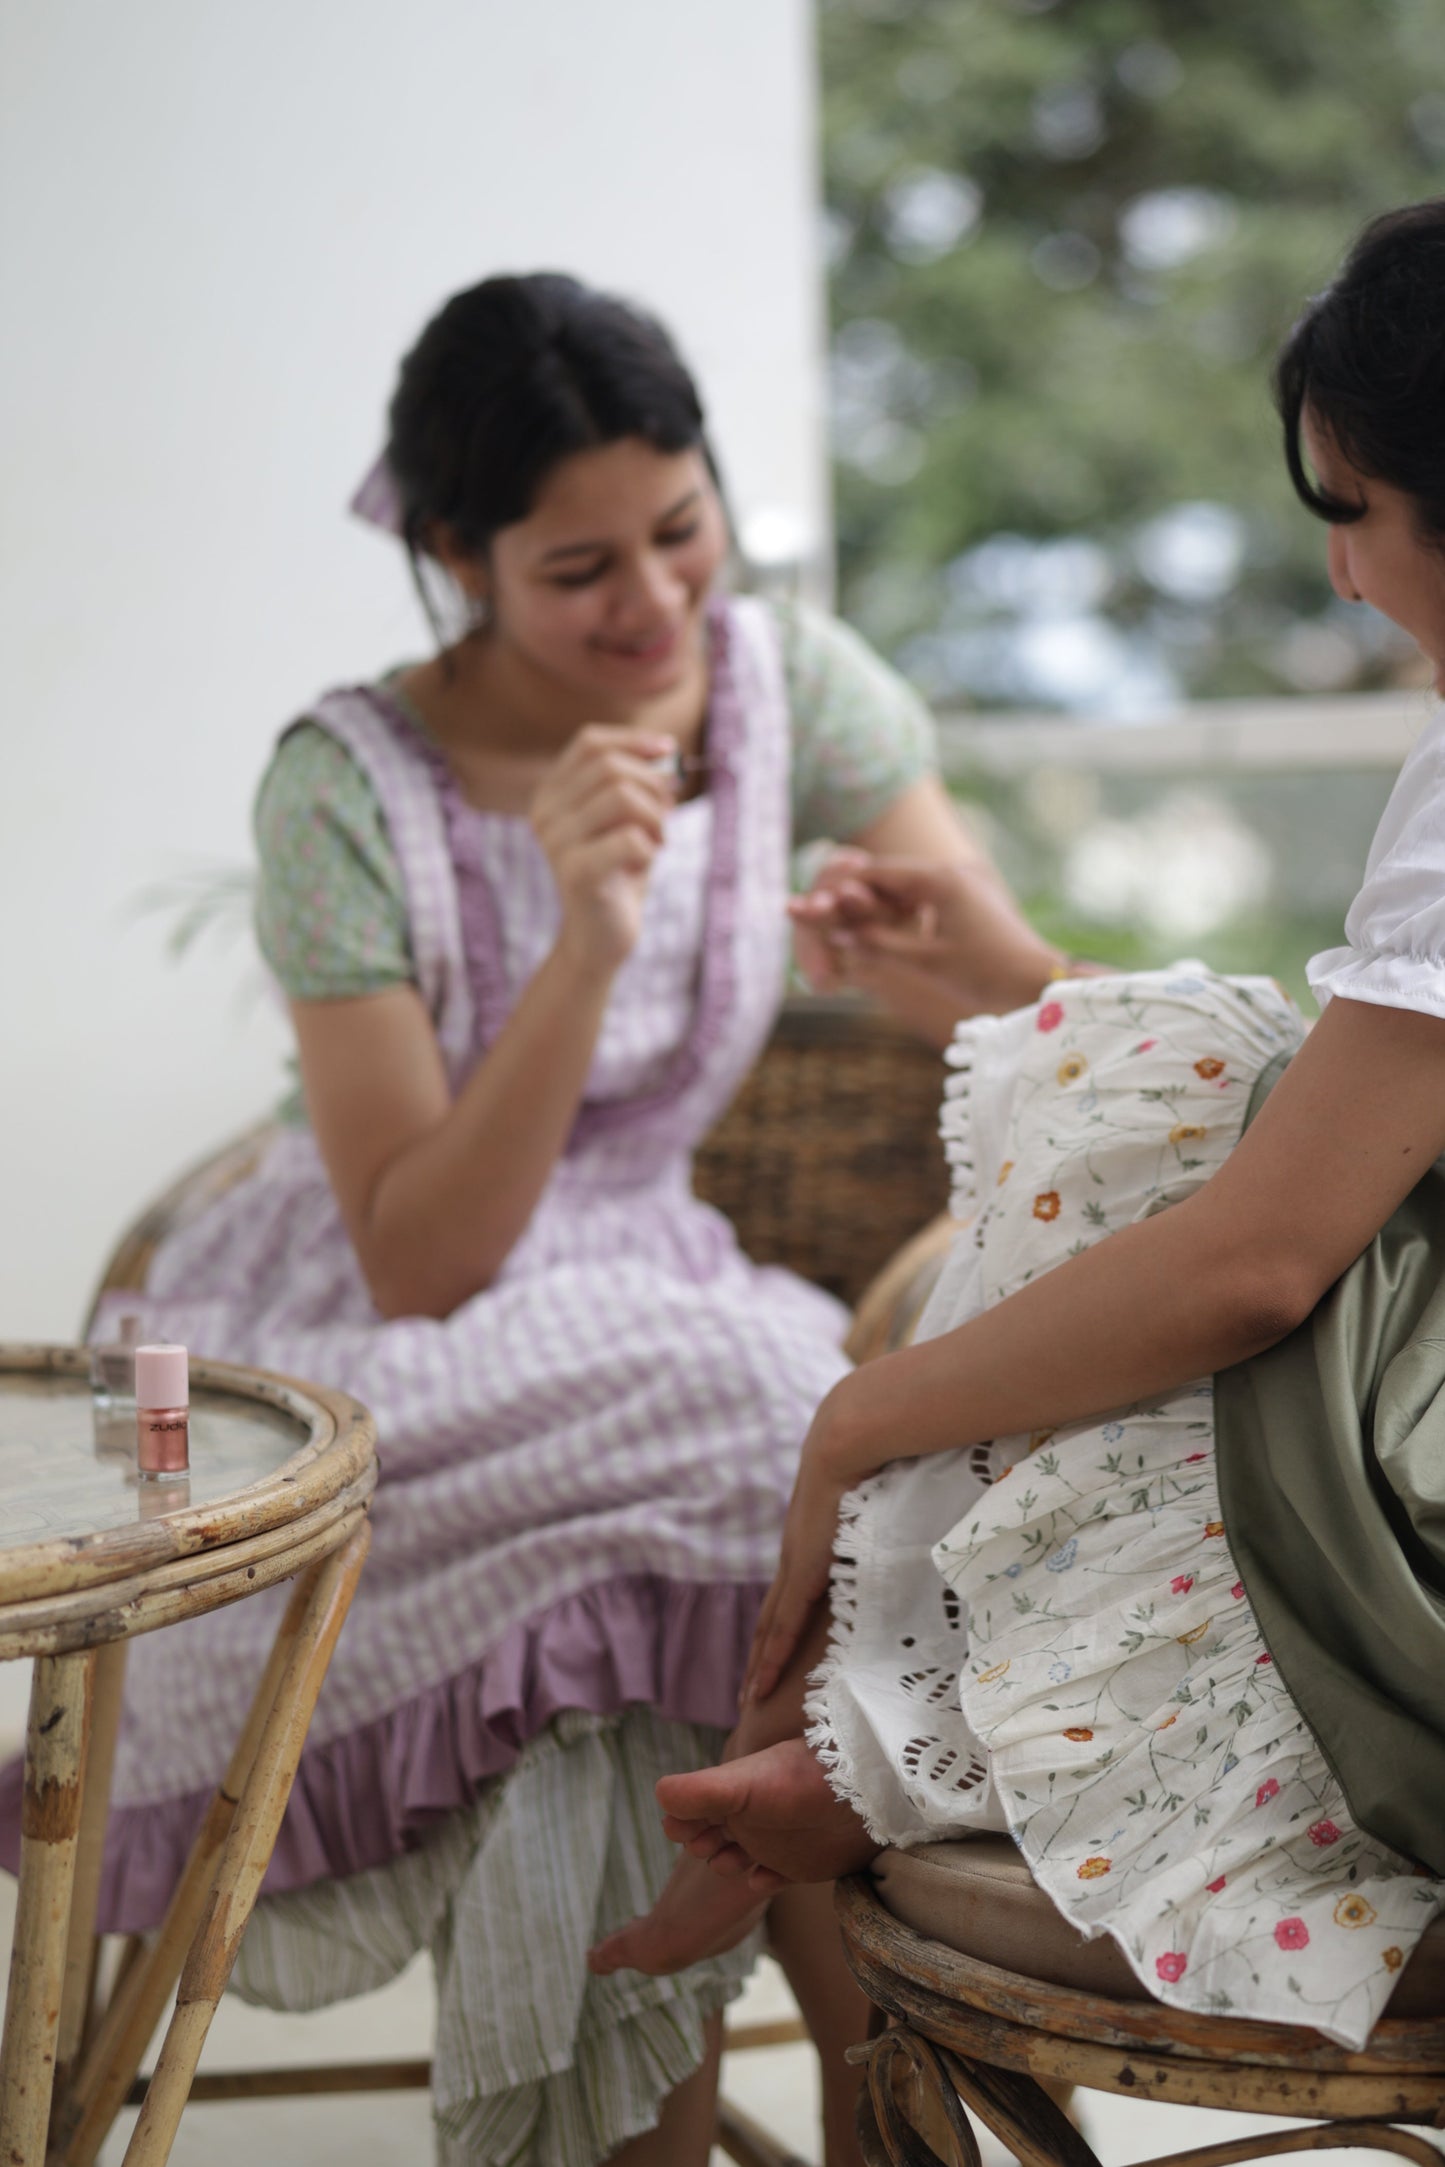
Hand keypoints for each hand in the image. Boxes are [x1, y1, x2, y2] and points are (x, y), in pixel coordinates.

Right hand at [531, 725, 676, 973]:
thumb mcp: (628, 818)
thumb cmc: (619, 871)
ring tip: (658, 840)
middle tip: (665, 815)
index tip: (668, 750)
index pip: (589, 743)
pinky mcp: (576, 872)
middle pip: (609, 767)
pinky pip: (631, 838)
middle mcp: (545, 813)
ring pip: (622, 796)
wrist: (600, 937)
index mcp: (551, 794)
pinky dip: (652, 846)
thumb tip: (666, 751)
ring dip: (655, 816)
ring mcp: (556, 842)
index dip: (632, 740)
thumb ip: (639, 782)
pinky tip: (646, 863)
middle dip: (652, 785)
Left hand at [742, 1380, 861, 1706]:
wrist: (853, 1432)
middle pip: (772, 1618)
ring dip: (758, 1665)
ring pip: (770, 1628)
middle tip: (750, 1692)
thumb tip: (919, 1517)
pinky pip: (783, 1624)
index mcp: (813, 1538)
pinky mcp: (803, 1569)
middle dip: (761, 1655)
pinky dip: (771, 1657)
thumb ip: (893, 1515)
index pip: (792, 1593)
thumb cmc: (877, 1454)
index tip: (773, 1655)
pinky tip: (758, 1685)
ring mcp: (795, 1562)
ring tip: (748, 1698)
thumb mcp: (884, 1496)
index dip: (781, 1626)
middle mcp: (797, 1553)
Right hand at [791, 852, 1063, 1042]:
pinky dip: (901, 916)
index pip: (877, 872)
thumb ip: (878, 944)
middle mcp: (950, 873)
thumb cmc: (985, 973)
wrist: (1039, 984)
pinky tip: (886, 935)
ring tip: (851, 930)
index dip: (843, 890)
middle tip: (827, 919)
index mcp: (939, 879)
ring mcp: (961, 886)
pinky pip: (923, 901)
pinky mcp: (967, 902)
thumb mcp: (925, 961)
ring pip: (904, 890)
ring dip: (879, 908)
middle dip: (858, 899)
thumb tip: (837, 935)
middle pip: (888, 877)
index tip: (815, 906)